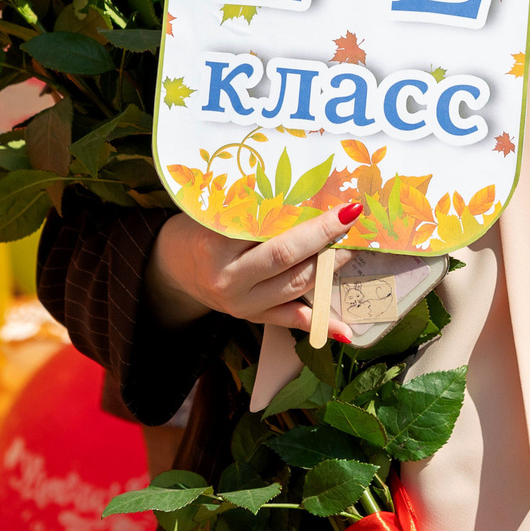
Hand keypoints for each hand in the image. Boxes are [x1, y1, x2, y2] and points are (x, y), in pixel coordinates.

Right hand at [146, 203, 363, 337]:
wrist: (178, 265)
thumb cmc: (203, 228)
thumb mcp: (220, 214)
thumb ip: (256, 213)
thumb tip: (309, 201)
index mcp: (216, 245)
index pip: (268, 231)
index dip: (307, 220)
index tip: (339, 206)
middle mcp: (228, 279)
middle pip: (285, 257)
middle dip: (324, 239)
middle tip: (351, 220)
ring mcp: (240, 304)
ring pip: (293, 287)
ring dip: (327, 269)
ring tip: (350, 249)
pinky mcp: (251, 318)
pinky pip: (290, 320)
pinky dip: (319, 324)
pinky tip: (345, 329)